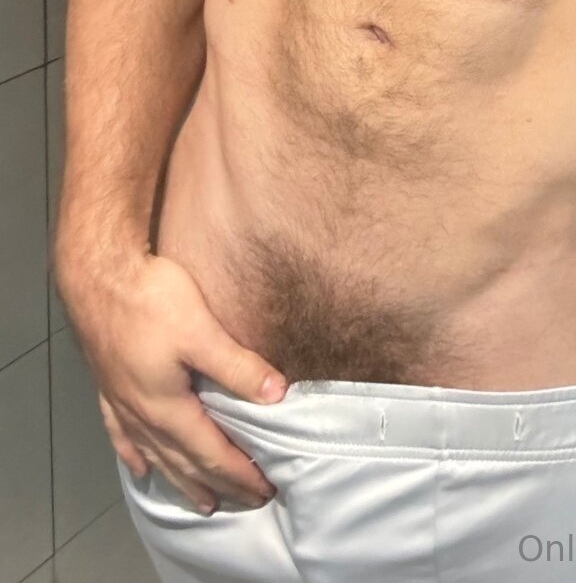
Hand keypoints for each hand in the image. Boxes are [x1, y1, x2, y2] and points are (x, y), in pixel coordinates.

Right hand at [60, 252, 286, 513]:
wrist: (97, 276)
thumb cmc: (151, 299)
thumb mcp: (201, 331)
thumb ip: (238, 365)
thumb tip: (276, 394)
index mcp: (168, 407)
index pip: (211, 453)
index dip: (240, 473)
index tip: (265, 489)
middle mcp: (142, 414)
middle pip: (185, 462)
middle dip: (220, 484)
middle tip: (249, 501)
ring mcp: (121, 402)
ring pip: (156, 454)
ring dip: (182, 479)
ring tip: (203, 501)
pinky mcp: (108, 386)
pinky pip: (122, 435)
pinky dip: (135, 455)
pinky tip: (141, 467)